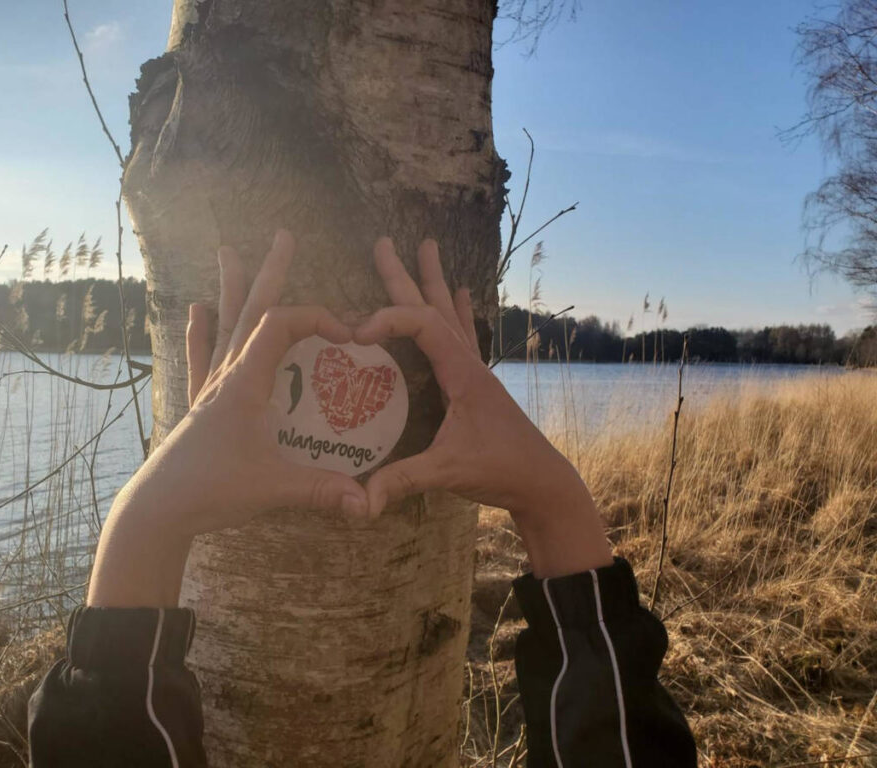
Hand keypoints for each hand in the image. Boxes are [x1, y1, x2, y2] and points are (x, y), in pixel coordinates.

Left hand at [88, 231, 368, 605]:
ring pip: (225, 326)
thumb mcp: (273, 488)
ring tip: (229, 251)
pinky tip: (195, 309)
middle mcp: (227, 375)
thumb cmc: (210, 489)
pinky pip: (202, 357)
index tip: (348, 334)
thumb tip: (367, 502)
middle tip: (283, 236)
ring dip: (233, 288)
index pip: (281, 326)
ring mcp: (211, 388)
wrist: (157, 508)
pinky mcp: (200, 405)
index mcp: (246, 383)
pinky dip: (201, 331)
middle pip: (251, 311)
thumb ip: (322, 490)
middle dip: (271, 272)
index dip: (317, 318)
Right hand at [355, 237, 612, 577]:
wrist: (542, 483)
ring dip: (434, 283)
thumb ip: (403, 479)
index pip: (423, 326)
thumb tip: (359, 499)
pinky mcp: (475, 386)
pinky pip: (463, 337)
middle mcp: (469, 364)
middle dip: (407, 276)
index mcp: (462, 374)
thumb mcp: (449, 472)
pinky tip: (463, 293)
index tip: (357, 333)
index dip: (389, 320)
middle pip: (434, 308)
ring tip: (426, 247)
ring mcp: (474, 372)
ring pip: (449, 316)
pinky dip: (458, 312)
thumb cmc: (502, 471)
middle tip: (385, 242)